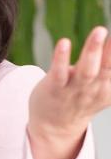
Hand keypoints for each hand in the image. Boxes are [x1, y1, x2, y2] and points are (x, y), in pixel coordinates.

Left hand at [27, 26, 110, 158]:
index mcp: (107, 88)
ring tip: (100, 31)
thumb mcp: (101, 89)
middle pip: (106, 67)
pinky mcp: (53, 88)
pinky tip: (64, 42)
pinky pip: (58, 72)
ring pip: (86, 70)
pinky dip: (61, 58)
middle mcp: (93, 89)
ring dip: (93, 50)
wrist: (54, 127)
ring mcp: (73, 90)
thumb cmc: (78, 100)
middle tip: (109, 31)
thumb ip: (109, 72)